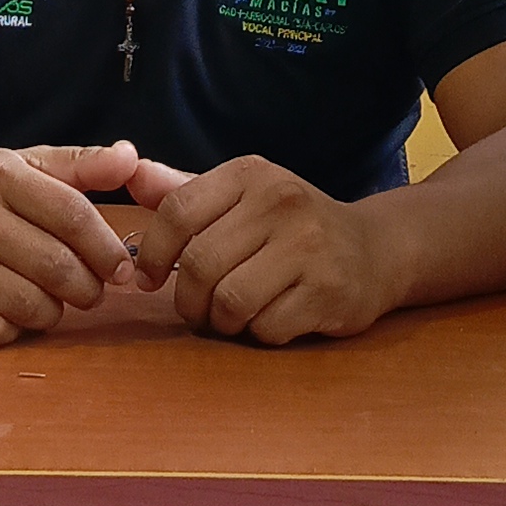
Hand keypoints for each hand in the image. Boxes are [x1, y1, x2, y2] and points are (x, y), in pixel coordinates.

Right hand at [0, 141, 155, 349]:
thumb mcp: (18, 168)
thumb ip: (78, 165)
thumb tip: (131, 159)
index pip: (73, 215)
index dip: (107, 248)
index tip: (122, 268)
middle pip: (59, 268)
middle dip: (87, 288)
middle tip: (87, 290)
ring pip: (34, 306)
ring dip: (52, 311)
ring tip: (45, 298)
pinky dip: (13, 328)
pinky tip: (5, 310)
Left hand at [126, 156, 401, 345]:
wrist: (377, 248)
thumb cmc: (292, 226)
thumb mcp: (242, 196)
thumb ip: (183, 190)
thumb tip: (128, 173)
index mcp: (251, 175)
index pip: (177, 212)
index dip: (150, 253)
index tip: (148, 278)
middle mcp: (281, 203)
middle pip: (198, 265)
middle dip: (187, 299)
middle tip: (197, 309)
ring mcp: (309, 247)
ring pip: (229, 301)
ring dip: (222, 321)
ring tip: (234, 316)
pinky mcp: (329, 291)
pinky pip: (267, 327)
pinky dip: (261, 333)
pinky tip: (274, 318)